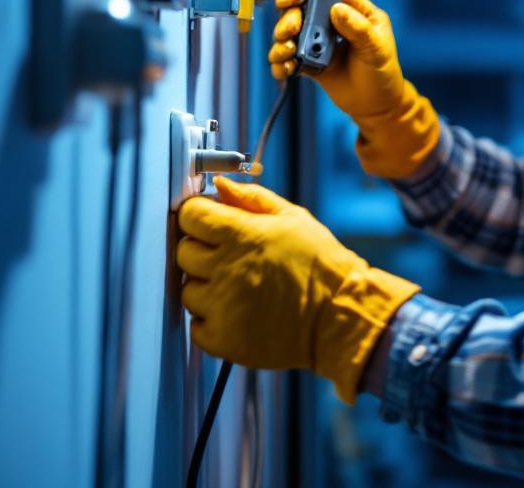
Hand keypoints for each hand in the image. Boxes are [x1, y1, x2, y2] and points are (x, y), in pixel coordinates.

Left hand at [176, 177, 419, 402]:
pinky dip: (211, 320)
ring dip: (206, 288)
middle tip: (229, 258)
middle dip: (201, 250)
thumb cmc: (320, 264)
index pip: (190, 216)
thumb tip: (220, 185)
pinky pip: (196, 326)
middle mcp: (225, 270)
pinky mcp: (223, 339)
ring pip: (188, 290)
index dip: (198, 216)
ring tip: (238, 288)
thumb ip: (252, 199)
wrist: (341, 315)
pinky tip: (237, 313)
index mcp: (241, 235)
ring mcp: (222, 307)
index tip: (209, 223)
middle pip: (183, 252)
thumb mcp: (292, 218)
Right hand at [268, 0, 404, 119]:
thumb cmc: (383, 73)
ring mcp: (319, 41)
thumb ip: (358, 28)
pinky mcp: (309, 62)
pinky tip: (285, 71)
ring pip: (290, 33)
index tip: (288, 0)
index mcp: (354, 10)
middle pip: (302, 8)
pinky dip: (281, 63)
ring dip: (281, 42)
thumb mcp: (377, 48)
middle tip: (288, 33)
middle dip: (289, 19)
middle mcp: (333, 22)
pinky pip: (288, 58)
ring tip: (287, 54)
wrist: (376, 106)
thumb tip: (336, 9)